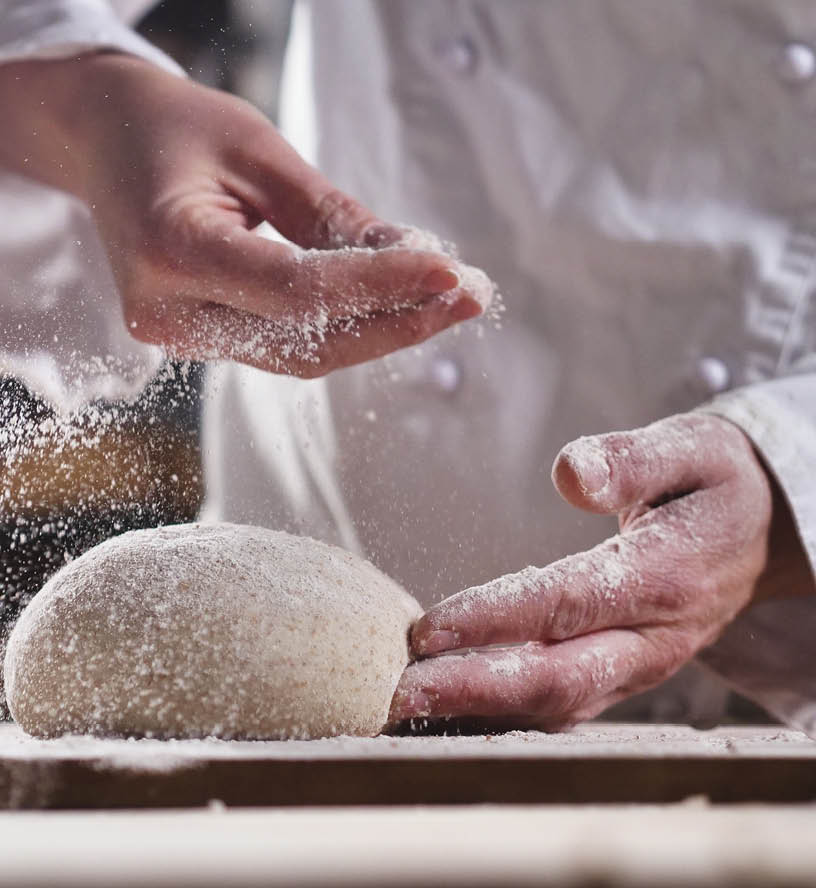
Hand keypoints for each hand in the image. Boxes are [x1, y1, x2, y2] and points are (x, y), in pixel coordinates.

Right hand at [0, 54, 490, 376]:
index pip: (296, 290)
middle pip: (303, 342)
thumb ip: (331, 214)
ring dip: (378, 332)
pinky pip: (279, 346)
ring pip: (297, 356)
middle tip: (473, 293)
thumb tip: (417, 260)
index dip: (381, 286)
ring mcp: (173, 334)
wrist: (101, 143)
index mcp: (170, 249)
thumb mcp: (258, 150)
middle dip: (396, 321)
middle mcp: (164, 310)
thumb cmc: (174, 128)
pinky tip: (395, 302)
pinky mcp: (192, 337)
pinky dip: (341, 328)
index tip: (453, 270)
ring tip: (450, 298)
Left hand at [389, 413, 811, 730]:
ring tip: (407, 706)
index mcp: (666, 576)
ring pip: (557, 704)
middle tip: (400, 691)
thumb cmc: (715, 483)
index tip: (428, 627)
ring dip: (479, 710)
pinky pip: (562, 705)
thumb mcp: (691, 449)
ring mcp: (640, 667)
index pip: (567, 603)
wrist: (768, 533)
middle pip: (558, 678)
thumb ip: (630, 459)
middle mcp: (654, 638)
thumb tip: (571, 474)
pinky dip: (503, 714)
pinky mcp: (623, 676)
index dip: (495, 618)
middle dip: (474, 689)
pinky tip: (448, 709)